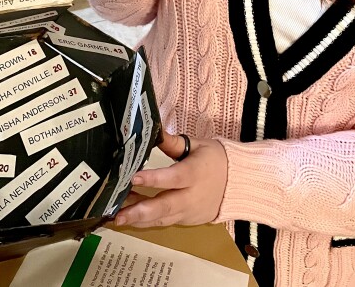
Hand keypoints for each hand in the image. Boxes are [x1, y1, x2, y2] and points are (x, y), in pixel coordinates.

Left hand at [113, 133, 227, 227]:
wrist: (238, 184)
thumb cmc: (215, 160)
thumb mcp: (197, 146)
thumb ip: (173, 142)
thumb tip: (153, 131)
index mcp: (194, 173)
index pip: (172, 178)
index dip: (153, 179)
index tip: (133, 178)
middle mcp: (191, 196)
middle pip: (165, 206)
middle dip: (140, 211)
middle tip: (118, 214)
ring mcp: (189, 212)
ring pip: (162, 219)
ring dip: (138, 219)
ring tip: (116, 217)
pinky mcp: (186, 221)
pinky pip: (164, 222)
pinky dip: (147, 222)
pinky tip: (128, 217)